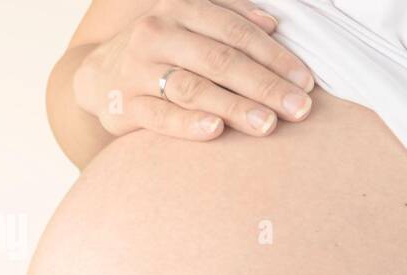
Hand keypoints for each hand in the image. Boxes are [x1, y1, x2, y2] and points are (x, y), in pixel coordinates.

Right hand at [74, 0, 314, 141]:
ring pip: (193, 87)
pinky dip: (188, 123)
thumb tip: (272, 24)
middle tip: (300, 108)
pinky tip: (216, 130)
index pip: (236, 33)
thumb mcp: (191, 23)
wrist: (99, 74)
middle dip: (265, 85)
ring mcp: (139, 69)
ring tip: (269, 124)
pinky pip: (160, 115)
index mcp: (181, 9)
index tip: (306, 82)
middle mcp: (158, 34)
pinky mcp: (125, 104)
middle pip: (220, 60)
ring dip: (234, 106)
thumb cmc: (164, 50)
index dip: (274, 56)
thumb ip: (230, 18)